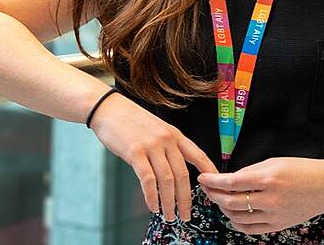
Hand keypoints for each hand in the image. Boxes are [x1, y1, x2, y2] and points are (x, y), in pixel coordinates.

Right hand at [88, 93, 217, 222]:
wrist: (109, 108)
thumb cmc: (130, 120)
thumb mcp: (156, 129)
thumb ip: (166, 147)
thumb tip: (173, 172)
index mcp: (175, 134)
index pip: (198, 155)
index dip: (209, 173)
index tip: (214, 187)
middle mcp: (167, 140)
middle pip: (183, 174)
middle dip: (186, 199)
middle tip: (186, 215)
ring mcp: (151, 146)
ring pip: (167, 180)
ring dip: (169, 202)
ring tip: (169, 216)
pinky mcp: (135, 153)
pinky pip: (148, 179)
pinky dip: (152, 196)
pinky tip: (153, 206)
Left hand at [197, 157, 323, 234]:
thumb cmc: (304, 170)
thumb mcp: (275, 162)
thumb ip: (251, 171)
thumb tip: (231, 179)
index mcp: (269, 179)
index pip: (231, 182)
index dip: (213, 181)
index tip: (204, 179)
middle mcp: (270, 199)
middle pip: (231, 202)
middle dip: (214, 195)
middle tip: (207, 189)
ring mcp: (274, 215)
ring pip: (237, 217)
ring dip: (224, 209)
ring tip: (220, 200)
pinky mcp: (277, 226)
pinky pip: (249, 229)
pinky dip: (236, 223)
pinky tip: (233, 215)